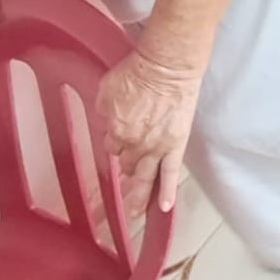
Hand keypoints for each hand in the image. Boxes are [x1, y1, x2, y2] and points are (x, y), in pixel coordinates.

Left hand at [96, 50, 202, 217]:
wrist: (167, 68)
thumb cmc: (138, 71)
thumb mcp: (107, 87)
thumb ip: (104, 108)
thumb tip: (106, 118)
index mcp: (114, 129)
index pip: (110, 145)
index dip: (114, 142)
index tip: (117, 142)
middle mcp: (133, 144)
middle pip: (126, 162)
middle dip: (126, 164)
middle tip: (126, 174)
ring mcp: (155, 148)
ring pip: (144, 177)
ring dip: (138, 194)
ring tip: (135, 211)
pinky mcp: (175, 146)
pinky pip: (170, 174)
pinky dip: (168, 192)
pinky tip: (164, 208)